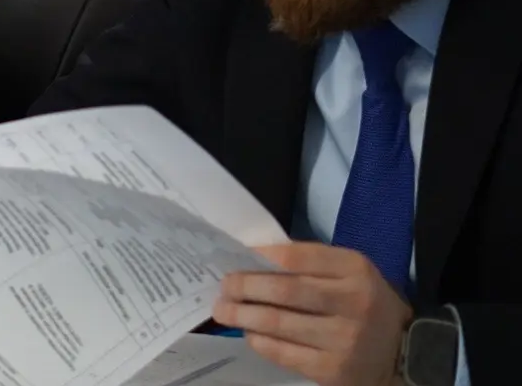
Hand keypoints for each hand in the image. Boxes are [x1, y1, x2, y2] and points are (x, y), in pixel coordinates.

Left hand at [215, 243, 411, 385]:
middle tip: (223, 285)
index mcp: (355, 270)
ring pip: (277, 322)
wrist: (403, 353)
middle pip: (283, 289)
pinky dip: (258, 340)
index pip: (296, 256)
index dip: (259, 255)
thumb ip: (310, 263)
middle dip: (243, 286)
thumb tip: (252, 256)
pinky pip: (283, 353)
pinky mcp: (332, 369)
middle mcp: (352, 303)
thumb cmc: (364, 304)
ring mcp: (343, 339)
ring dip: (241, 314)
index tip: (236, 256)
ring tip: (222, 309)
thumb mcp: (349, 274)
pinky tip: (249, 333)